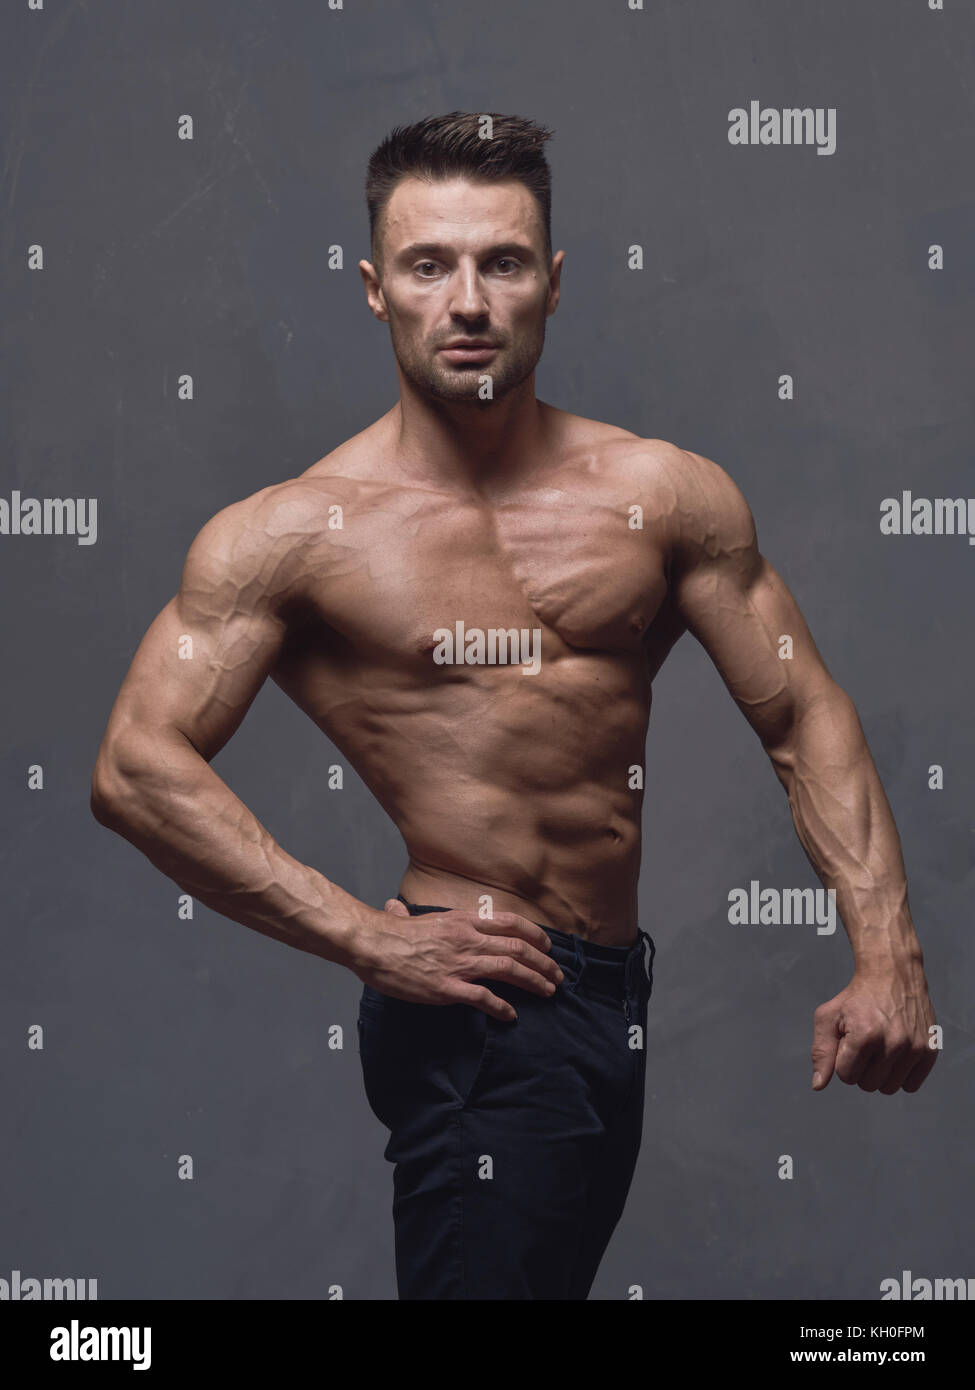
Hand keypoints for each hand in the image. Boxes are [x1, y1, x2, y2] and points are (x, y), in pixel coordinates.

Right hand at [352, 898, 563, 1019]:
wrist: (373, 944)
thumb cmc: (390, 933)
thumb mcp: (414, 916)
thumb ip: (418, 915)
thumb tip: (397, 908)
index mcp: (463, 920)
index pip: (510, 923)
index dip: (534, 935)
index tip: (547, 946)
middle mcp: (468, 939)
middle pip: (517, 948)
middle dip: (543, 963)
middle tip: (557, 975)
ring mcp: (459, 963)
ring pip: (508, 970)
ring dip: (533, 981)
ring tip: (547, 992)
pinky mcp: (448, 987)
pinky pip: (483, 997)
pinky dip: (501, 1007)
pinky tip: (510, 1015)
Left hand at [810, 962, 938, 1094]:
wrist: (891, 974)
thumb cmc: (855, 998)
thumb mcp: (828, 1017)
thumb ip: (821, 1052)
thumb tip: (817, 1086)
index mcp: (865, 1035)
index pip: (846, 1076)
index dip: (842, 1060)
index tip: (848, 1041)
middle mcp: (893, 1043)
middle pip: (867, 1085)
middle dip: (860, 1068)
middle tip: (864, 1043)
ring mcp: (914, 1048)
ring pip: (888, 1089)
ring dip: (879, 1073)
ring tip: (879, 1048)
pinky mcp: (930, 1051)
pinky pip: (911, 1086)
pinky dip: (900, 1076)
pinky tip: (895, 1055)